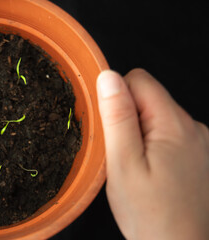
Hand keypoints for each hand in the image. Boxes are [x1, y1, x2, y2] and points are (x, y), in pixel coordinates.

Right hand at [97, 69, 208, 239]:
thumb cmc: (150, 213)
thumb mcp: (123, 163)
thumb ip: (117, 117)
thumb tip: (108, 77)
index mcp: (175, 124)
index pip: (139, 79)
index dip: (116, 97)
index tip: (109, 127)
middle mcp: (192, 127)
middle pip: (147, 98)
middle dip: (125, 118)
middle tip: (119, 154)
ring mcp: (197, 142)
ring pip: (154, 117)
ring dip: (136, 134)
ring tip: (133, 166)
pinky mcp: (195, 155)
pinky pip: (164, 135)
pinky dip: (149, 146)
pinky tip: (146, 172)